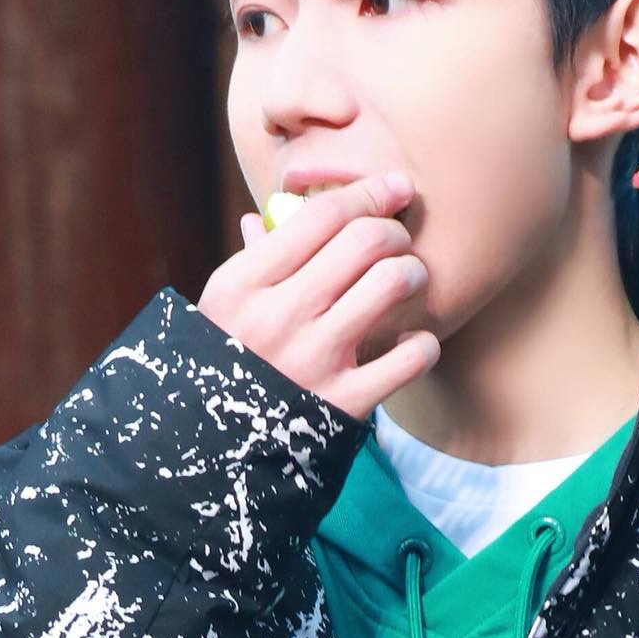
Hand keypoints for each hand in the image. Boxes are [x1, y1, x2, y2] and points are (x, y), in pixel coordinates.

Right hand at [196, 172, 439, 420]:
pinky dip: (422, 343)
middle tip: (399, 242)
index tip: (396, 187)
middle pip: (365, 240)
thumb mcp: (223, 308)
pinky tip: (410, 342)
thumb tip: (270, 213)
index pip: (323, 215)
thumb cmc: (225, 363)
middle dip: (395, 231)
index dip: (370, 192)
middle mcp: (279, 316)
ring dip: (414, 274)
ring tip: (409, 282)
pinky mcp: (346, 402)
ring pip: (392, 283)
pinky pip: (413, 355)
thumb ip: (256, 258)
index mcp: (244, 284)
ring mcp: (314, 360)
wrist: (215, 450)